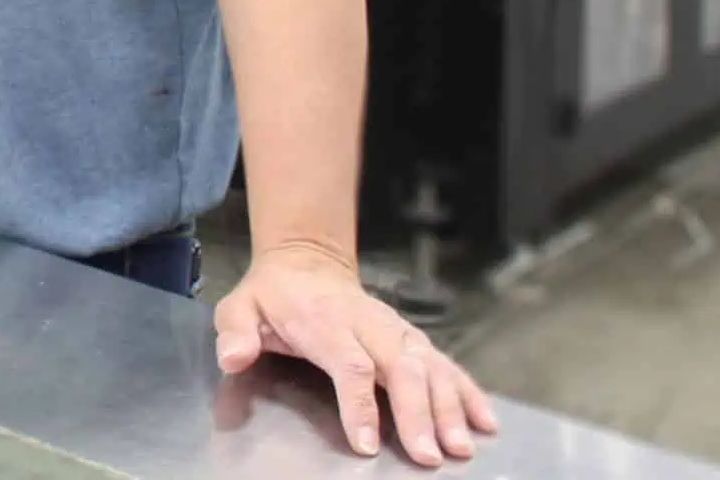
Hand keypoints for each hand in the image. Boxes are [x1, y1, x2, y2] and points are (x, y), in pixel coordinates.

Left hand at [215, 245, 497, 465]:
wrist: (306, 264)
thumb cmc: (274, 297)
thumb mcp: (240, 306)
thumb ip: (235, 332)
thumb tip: (233, 357)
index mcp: (325, 321)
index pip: (350, 363)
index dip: (361, 403)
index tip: (368, 442)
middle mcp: (368, 325)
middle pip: (401, 367)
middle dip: (418, 412)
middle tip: (428, 456)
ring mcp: (395, 331)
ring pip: (430, 366)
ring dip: (449, 406)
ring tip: (461, 446)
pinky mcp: (413, 339)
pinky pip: (446, 364)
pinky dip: (468, 390)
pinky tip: (485, 420)